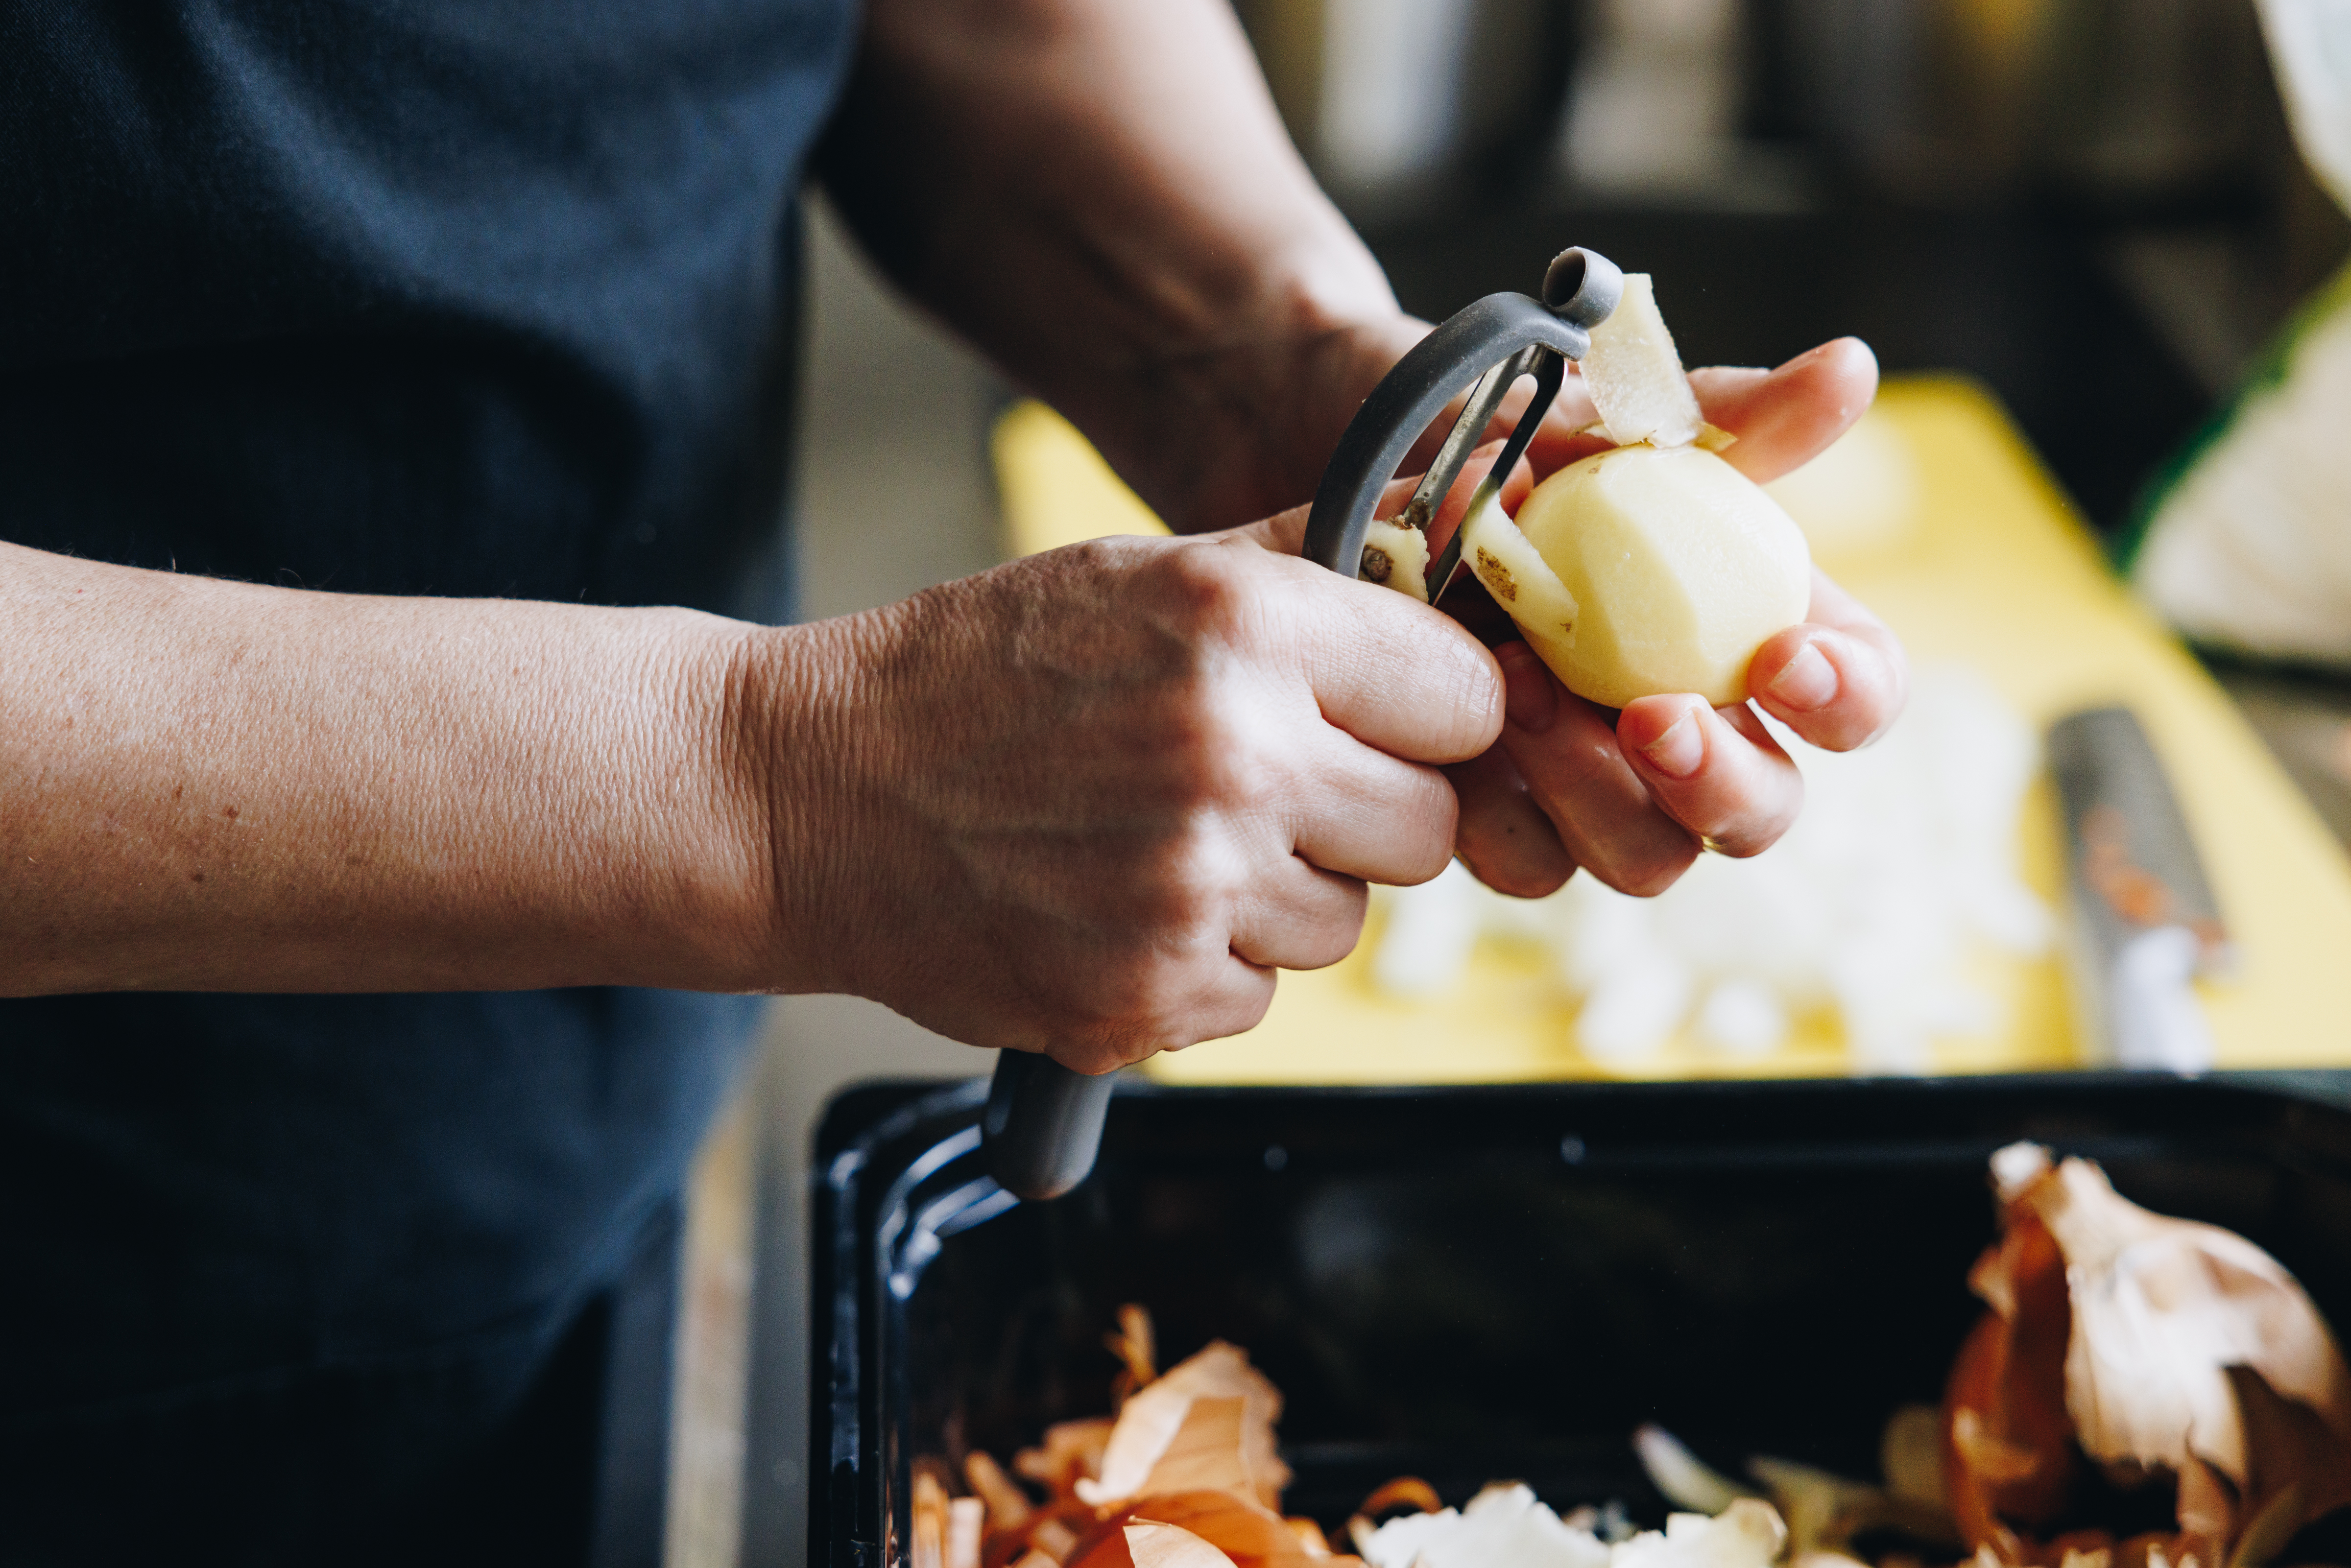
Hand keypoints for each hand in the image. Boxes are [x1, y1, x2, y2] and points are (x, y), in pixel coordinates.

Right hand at [766, 526, 1502, 1072]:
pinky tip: (1112, 907)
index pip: (1466, 699)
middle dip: (1361, 815)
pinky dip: (1200, 966)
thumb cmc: (976, 673)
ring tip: (1156, 841)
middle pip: (1426, 828)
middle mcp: (1232, 758)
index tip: (1380, 721)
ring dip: (1275, 894)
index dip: (1428, 714)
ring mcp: (1188, 893)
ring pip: (1341, 921)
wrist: (809, 794)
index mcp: (1244, 625)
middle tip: (1258, 789)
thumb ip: (1306, 561)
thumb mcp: (1139, 573)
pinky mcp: (1143, 1000)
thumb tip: (1449, 537)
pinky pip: (1256, 997)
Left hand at [1445, 337, 1906, 897]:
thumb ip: (1728, 414)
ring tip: (1522, 694)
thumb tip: (1849, 371)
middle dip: (1721, 782)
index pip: (1854, 693)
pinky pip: (1531, 863)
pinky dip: (1505, 810)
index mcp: (1749, 631)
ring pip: (1648, 857)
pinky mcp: (1503, 816)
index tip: (1783, 658)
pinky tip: (1460, 728)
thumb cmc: (1500, 445)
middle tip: (1652, 715)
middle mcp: (1687, 724)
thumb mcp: (1605, 422)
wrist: (1355, 475)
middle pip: (1763, 809)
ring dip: (1600, 796)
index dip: (1845, 695)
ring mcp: (1596, 783)